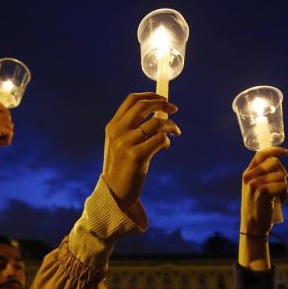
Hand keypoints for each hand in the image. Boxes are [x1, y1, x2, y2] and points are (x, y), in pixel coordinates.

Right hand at [101, 93, 180, 209]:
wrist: (114, 193)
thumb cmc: (122, 167)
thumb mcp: (120, 144)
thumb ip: (132, 127)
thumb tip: (159, 112)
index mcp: (112, 126)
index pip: (132, 100)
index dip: (150, 95)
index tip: (163, 99)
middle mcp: (117, 132)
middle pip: (144, 106)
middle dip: (163, 104)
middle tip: (174, 109)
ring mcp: (125, 143)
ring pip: (157, 123)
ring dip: (170, 125)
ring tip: (174, 132)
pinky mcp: (137, 156)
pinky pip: (160, 139)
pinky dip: (167, 141)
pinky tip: (164, 147)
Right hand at [240, 147, 287, 235]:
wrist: (253, 224)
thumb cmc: (258, 205)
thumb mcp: (255, 187)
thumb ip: (263, 174)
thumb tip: (278, 161)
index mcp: (247, 173)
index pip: (261, 154)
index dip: (275, 150)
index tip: (286, 152)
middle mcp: (249, 176)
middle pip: (275, 163)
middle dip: (282, 173)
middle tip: (279, 185)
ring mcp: (255, 183)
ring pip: (281, 176)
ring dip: (284, 186)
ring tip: (278, 196)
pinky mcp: (263, 192)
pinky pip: (283, 185)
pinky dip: (285, 194)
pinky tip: (280, 201)